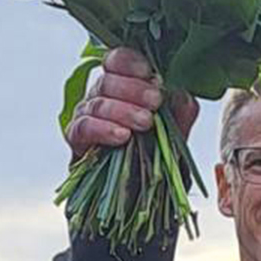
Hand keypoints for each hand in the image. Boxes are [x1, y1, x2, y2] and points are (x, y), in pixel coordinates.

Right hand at [64, 47, 200, 153]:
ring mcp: (86, 117)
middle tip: (155, 102)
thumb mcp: (174, 138)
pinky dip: (102, 129)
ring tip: (144, 122)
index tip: (150, 74)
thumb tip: (183, 95)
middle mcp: (101, 98)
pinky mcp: (77, 141)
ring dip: (122, 109)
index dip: (130, 62)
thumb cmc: (152, 162)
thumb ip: (180, 116)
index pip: (118, 61)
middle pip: (108, 80)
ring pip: (97, 102)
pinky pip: (83, 127)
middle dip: (134, 88)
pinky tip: (121, 136)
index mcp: (123, 89)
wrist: (135, 198)